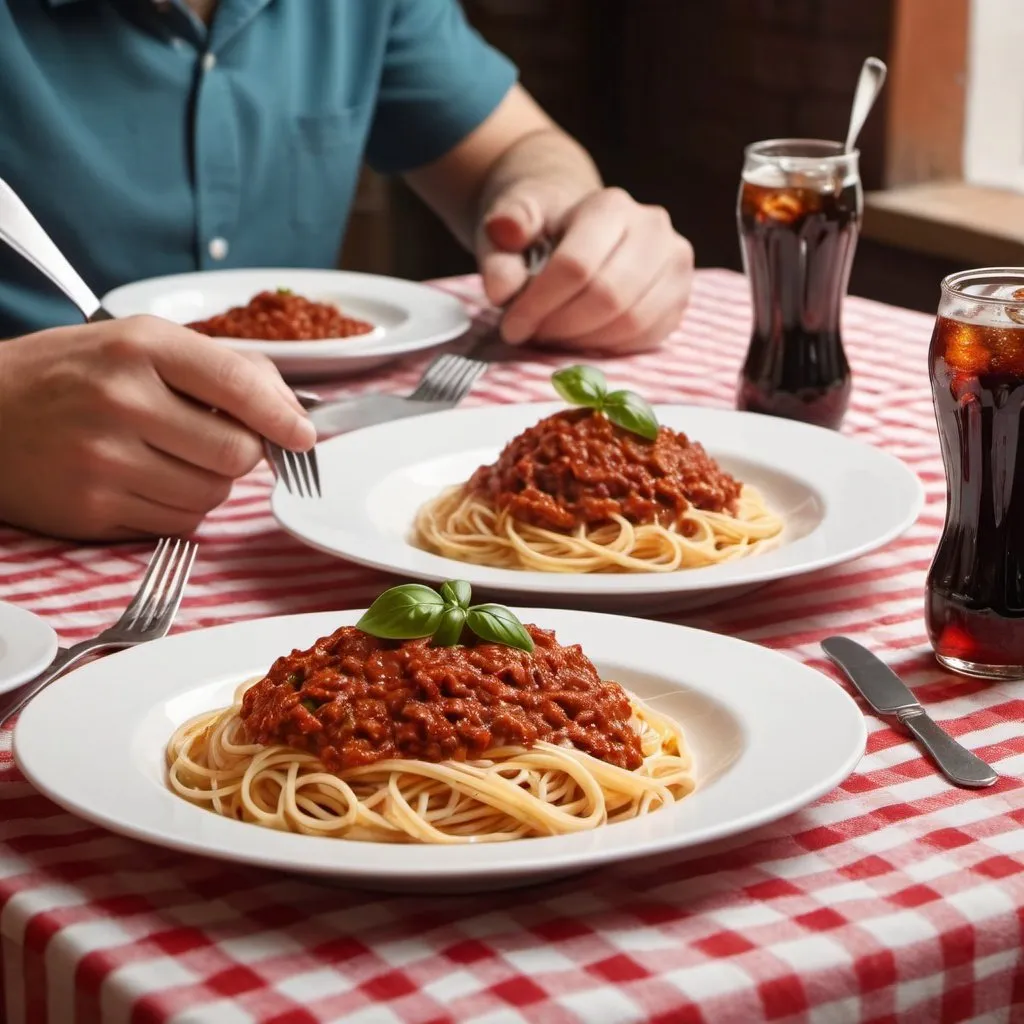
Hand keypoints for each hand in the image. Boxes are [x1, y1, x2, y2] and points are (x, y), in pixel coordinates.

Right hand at [0, 317, 314, 539]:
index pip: (237, 385)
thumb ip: (222, 367)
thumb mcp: (140, 342)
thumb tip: (293, 413)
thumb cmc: (72, 374)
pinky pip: (178, 524)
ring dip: (212, 483)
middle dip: (245, 453)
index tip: (303, 436)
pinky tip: (149, 480)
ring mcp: (103, 462)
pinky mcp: (91, 511)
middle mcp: (120, 402)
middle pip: (236, 453)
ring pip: (213, 495)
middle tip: (221, 440)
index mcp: (139, 347)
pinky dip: (181, 507)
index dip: (282, 417)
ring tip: (174, 457)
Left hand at [477, 183, 693, 352]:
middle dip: (563, 326)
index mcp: (610, 205)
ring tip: (557, 334)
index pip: (575, 265)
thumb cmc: (544, 228)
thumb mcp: (513, 223)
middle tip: (534, 334)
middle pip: (608, 297)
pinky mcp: (680, 298)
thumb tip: (500, 289)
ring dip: (585, 340)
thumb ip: (501, 244)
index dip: (539, 304)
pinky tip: (584, 337)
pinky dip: (610, 347)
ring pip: (632, 321)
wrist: (583, 226)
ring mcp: (675, 264)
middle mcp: (653, 228)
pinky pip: (647, 337)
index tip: (511, 326)